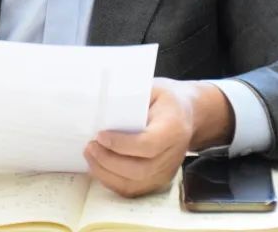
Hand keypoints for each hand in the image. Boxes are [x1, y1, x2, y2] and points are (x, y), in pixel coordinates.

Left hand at [85, 81, 232, 197]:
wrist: (187, 115)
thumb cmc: (165, 100)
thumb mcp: (153, 88)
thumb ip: (130, 97)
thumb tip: (101, 106)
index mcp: (173, 128)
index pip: (148, 144)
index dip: (121, 144)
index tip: (100, 135)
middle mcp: (173, 154)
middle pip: (140, 169)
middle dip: (109, 161)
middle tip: (90, 146)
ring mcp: (167, 171)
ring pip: (134, 183)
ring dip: (106, 173)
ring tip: (90, 155)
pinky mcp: (159, 181)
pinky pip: (133, 190)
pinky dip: (112, 181)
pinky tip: (99, 167)